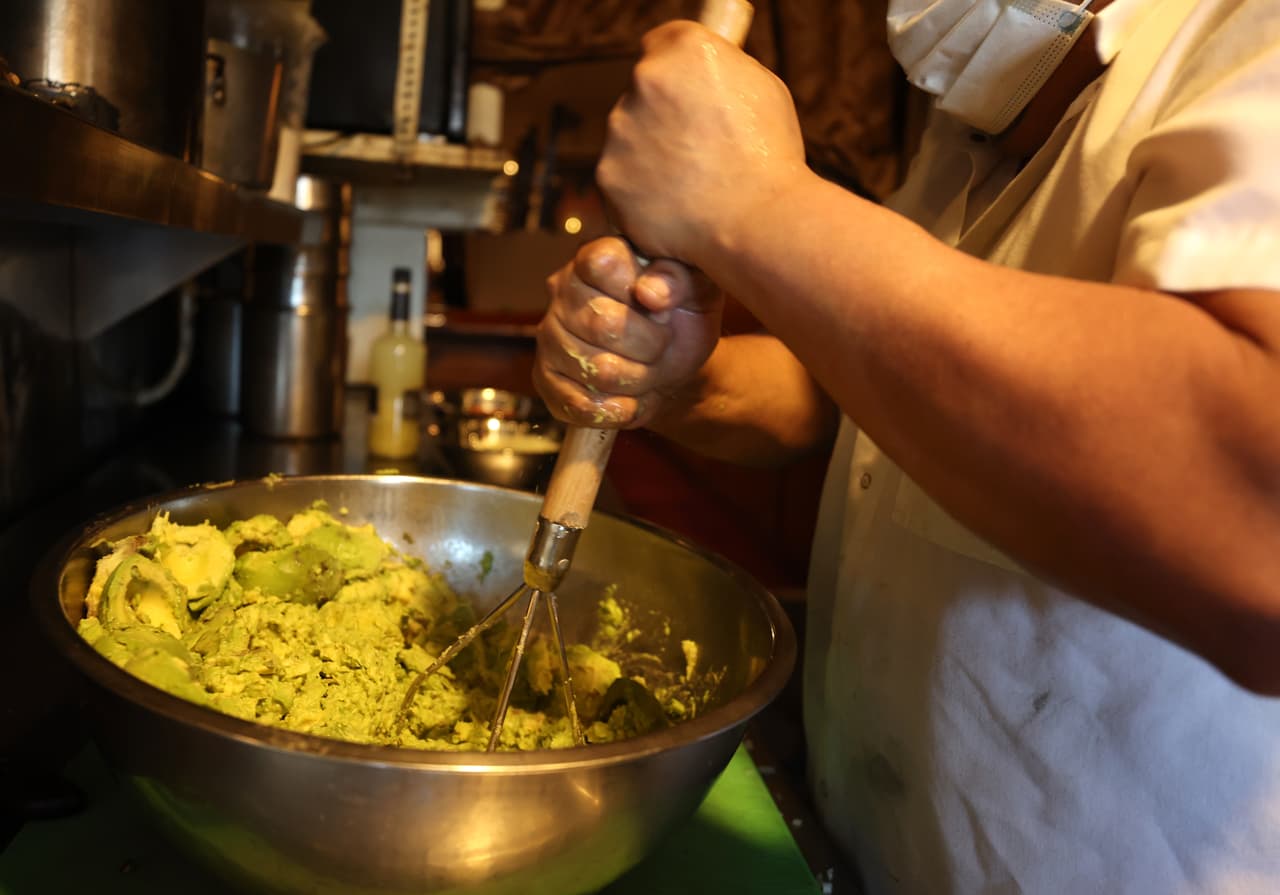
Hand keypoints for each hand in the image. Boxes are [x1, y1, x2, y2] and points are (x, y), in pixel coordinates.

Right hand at [534, 237, 722, 428]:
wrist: (674, 357)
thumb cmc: (682, 312)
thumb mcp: (697, 288)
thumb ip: (679, 280)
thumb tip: (649, 294)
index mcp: (599, 256)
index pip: (603, 265)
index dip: (642, 292)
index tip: (664, 307)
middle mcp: (564, 289)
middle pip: (604, 325)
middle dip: (650, 347)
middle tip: (663, 346)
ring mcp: (550, 334)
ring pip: (597, 370)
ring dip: (638, 381)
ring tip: (649, 372)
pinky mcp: (546, 376)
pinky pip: (577, 403)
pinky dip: (616, 410)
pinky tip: (631, 400)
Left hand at [598, 21, 807, 265]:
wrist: (759, 221)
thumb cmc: (770, 156)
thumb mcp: (759, 88)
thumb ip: (719, 70)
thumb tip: (695, 72)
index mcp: (686, 49)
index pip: (660, 45)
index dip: (675, 72)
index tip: (684, 92)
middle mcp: (645, 80)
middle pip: (642, 91)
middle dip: (662, 115)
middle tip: (697, 147)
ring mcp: (621, 129)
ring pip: (629, 136)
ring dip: (649, 153)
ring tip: (692, 181)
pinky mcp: (609, 175)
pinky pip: (621, 178)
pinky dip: (641, 191)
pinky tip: (675, 203)